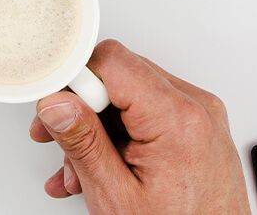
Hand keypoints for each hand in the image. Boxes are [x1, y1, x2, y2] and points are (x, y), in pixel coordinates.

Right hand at [29, 40, 249, 213]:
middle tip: (60, 138)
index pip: (113, 62)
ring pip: (130, 96)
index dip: (77, 81)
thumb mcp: (116, 195)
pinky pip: (149, 113)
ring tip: (81, 167)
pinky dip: (121, 134)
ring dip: (98, 128)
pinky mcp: (199, 127)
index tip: (56, 105)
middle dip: (83, 110)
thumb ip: (83, 142)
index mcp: (177, 119)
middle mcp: (196, 108)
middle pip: (120, 77)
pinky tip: (103, 164)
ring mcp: (200, 117)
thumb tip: (57, 103)